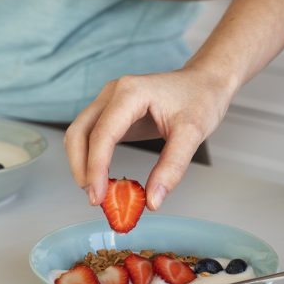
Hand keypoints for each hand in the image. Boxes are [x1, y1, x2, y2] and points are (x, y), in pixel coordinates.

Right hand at [65, 66, 233, 210]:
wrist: (204, 81)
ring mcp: (109, 100)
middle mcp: (113, 93)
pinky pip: (90, 135)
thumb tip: (152, 201)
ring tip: (98, 191)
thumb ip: (172, 167)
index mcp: (130, 92)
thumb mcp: (193, 134)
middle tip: (95, 198)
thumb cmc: (201, 99)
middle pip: (79, 132)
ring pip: (79, 133)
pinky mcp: (111, 111)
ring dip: (82, 164)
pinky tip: (103, 178)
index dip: (96, 168)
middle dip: (81, 167)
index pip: (102, 133)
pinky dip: (90, 158)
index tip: (98, 197)